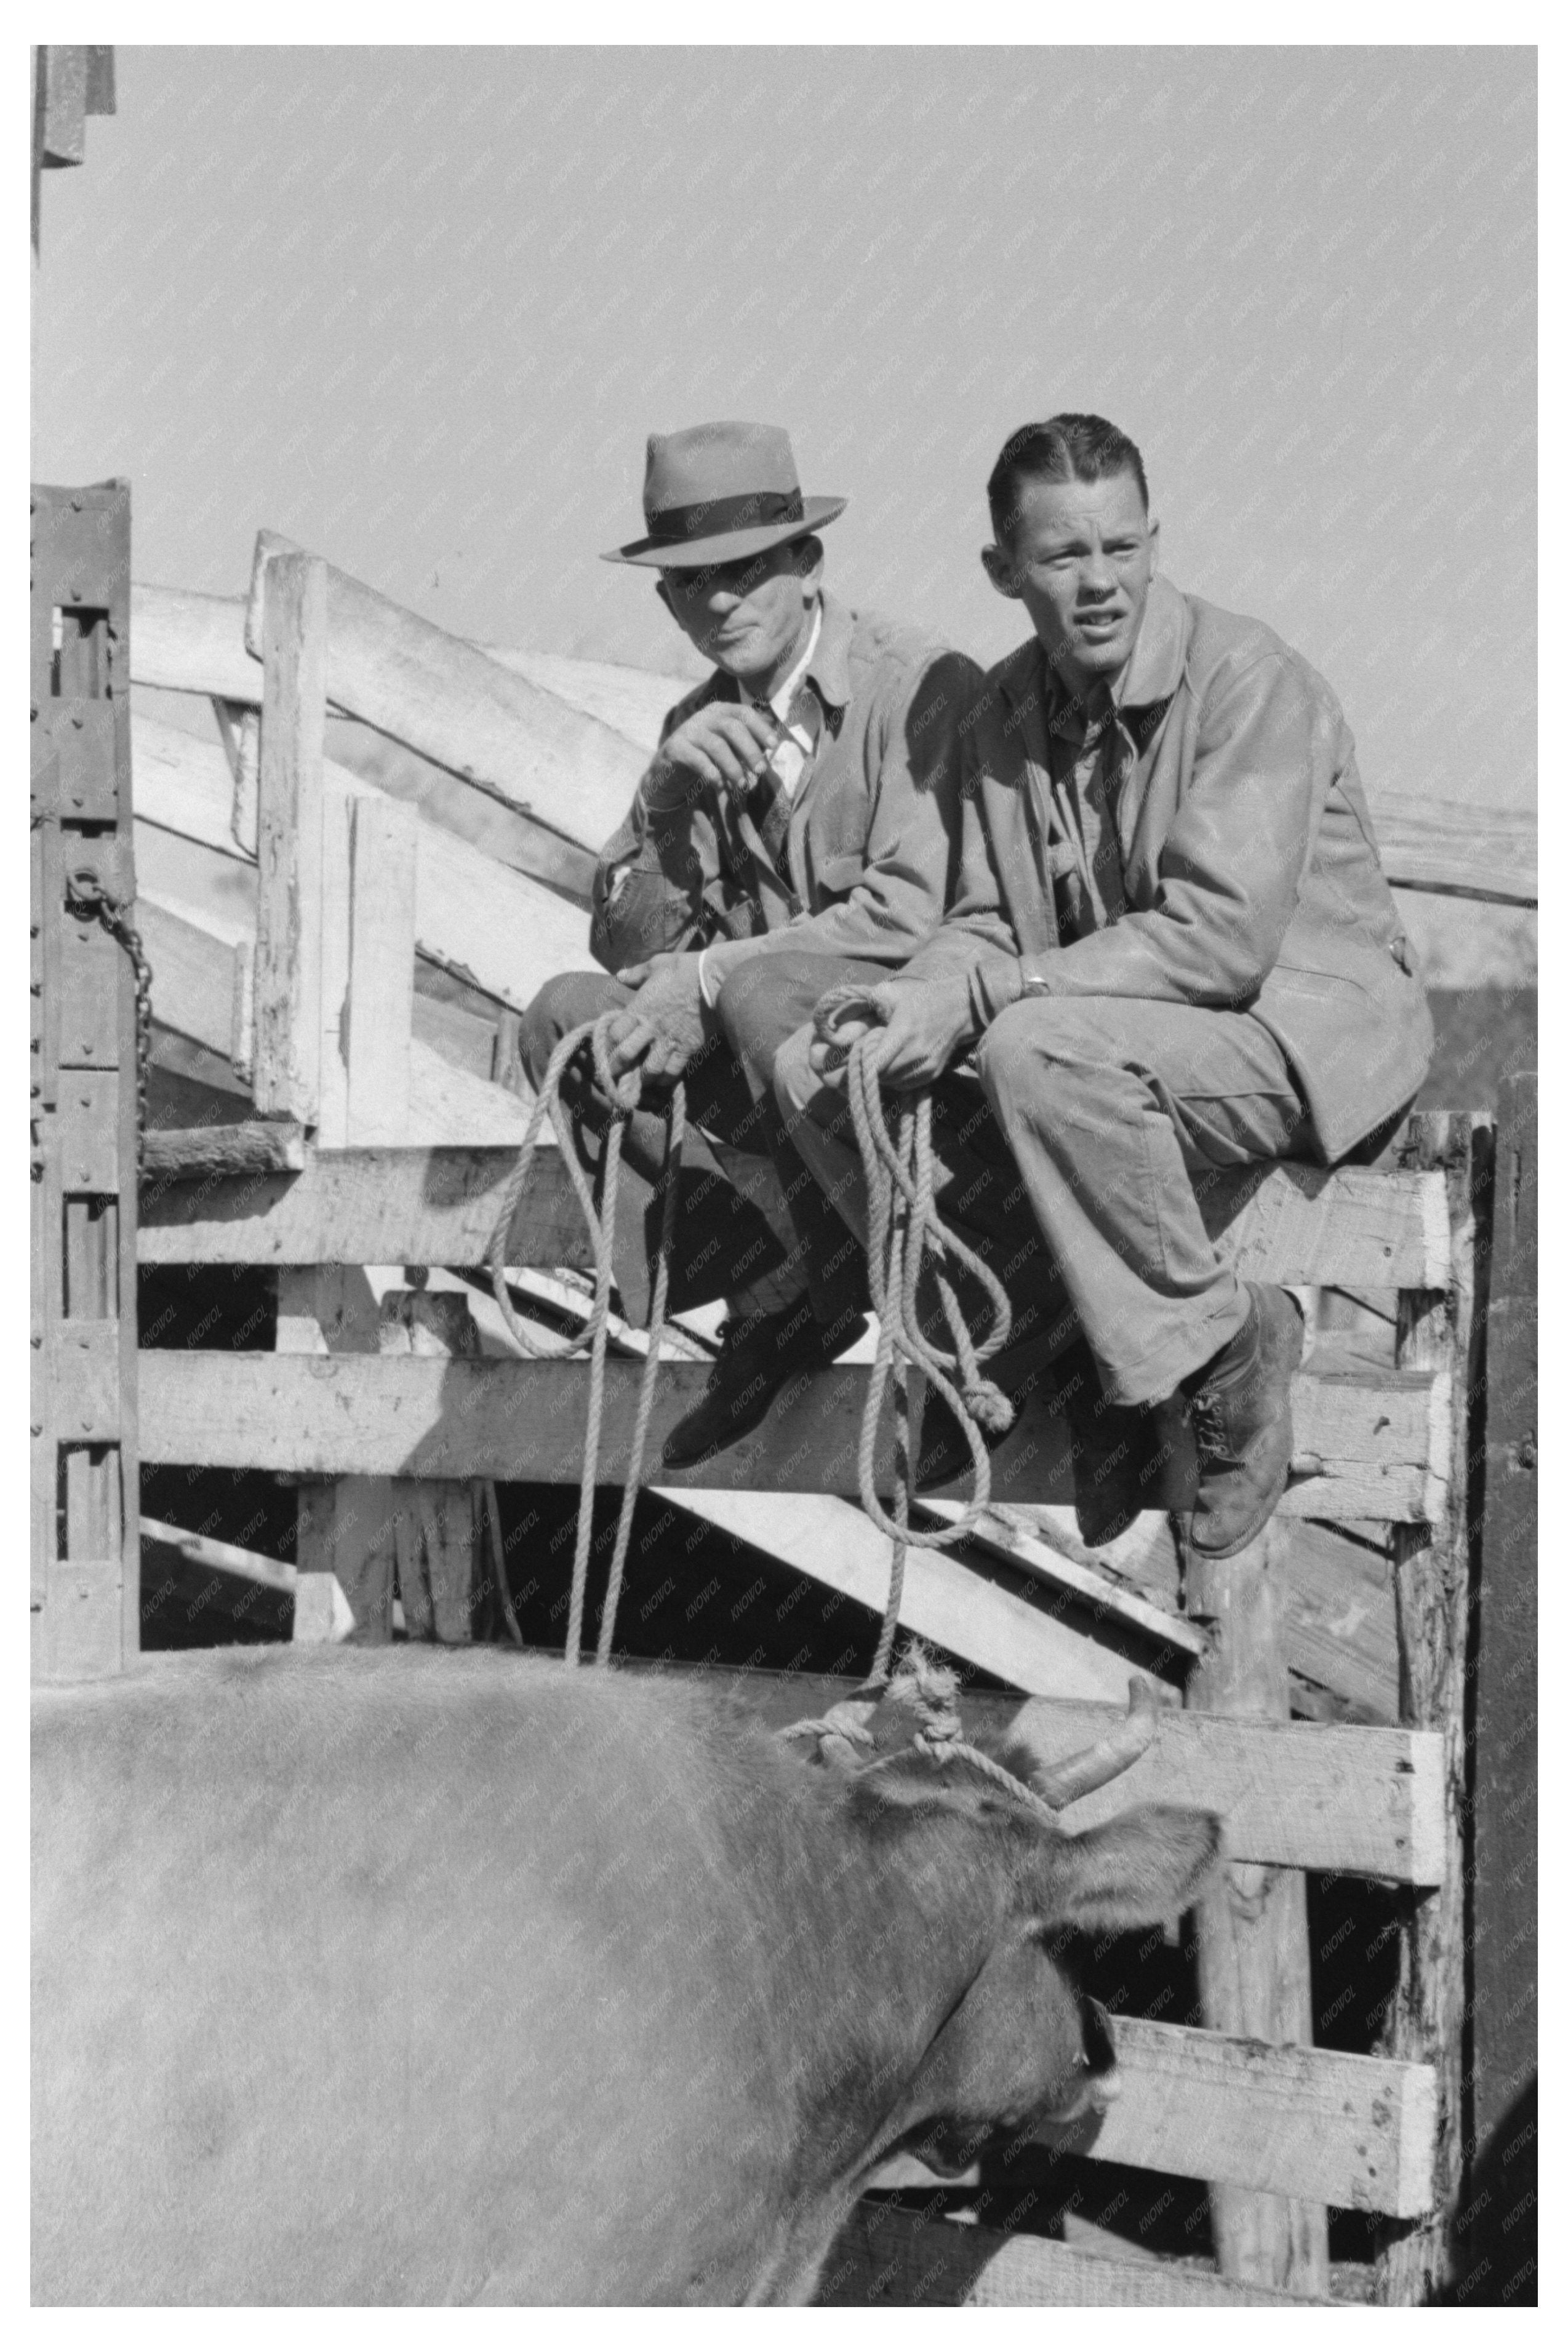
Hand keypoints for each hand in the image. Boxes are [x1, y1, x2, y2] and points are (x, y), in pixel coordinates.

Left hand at [606, 952, 710, 1080]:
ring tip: (641, 1080)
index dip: (607, 1045)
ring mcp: (670, 1040)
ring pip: (649, 1069)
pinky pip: (673, 1071)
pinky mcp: (688, 1048)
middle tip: (616, 1075)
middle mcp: (651, 1028)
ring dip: (643, 1077)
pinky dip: (666, 1079)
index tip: (607, 1051)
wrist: (717, 979)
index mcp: (639, 1008)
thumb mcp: (657, 964)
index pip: (614, 1034)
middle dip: (617, 1068)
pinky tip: (663, 1079)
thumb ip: (636, 973)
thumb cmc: (686, 969)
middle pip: (625, 1055)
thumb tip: (620, 975)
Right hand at [647, 702, 783, 799]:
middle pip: (732, 727)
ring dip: (733, 767)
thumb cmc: (707, 757)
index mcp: (719, 711)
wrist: (670, 771)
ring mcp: (688, 730)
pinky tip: (719, 785)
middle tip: (760, 770)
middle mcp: (703, 716)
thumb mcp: (728, 746)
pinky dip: (712, 773)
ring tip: (741, 785)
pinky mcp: (675, 748)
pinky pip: (697, 760)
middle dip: (750, 750)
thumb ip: (747, 742)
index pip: (743, 713)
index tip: (773, 745)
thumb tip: (774, 743)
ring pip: (717, 745)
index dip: (760, 728)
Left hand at [807, 972, 977, 1092]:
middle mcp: (916, 1053)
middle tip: (862, 1058)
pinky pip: (903, 1085)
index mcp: (904, 1031)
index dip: (860, 1064)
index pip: (875, 1063)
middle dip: (867, 1070)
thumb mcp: (891, 994)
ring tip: (879, 1058)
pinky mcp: (932, 1074)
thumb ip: (865, 1004)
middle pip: (880, 1076)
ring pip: (891, 1083)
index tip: (855, 1056)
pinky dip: (893, 1079)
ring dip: (880, 1075)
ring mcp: (926, 1067)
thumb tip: (838, 1021)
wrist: (960, 1008)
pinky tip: (893, 1064)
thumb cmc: (922, 999)